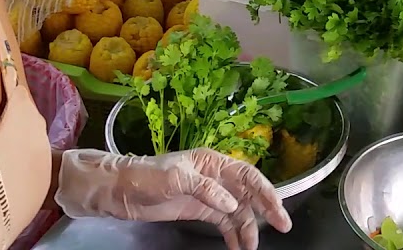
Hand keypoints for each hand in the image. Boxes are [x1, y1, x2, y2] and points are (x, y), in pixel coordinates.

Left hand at [54, 148, 291, 249]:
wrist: (120, 190)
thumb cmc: (146, 176)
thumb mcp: (175, 177)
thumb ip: (205, 189)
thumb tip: (231, 204)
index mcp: (214, 161)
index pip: (248, 175)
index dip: (266, 192)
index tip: (278, 211)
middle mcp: (216, 176)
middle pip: (249, 192)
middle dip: (266, 209)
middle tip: (282, 227)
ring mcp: (209, 194)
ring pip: (238, 211)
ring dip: (248, 227)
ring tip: (251, 247)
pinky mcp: (199, 210)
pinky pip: (224, 223)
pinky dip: (233, 234)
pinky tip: (238, 246)